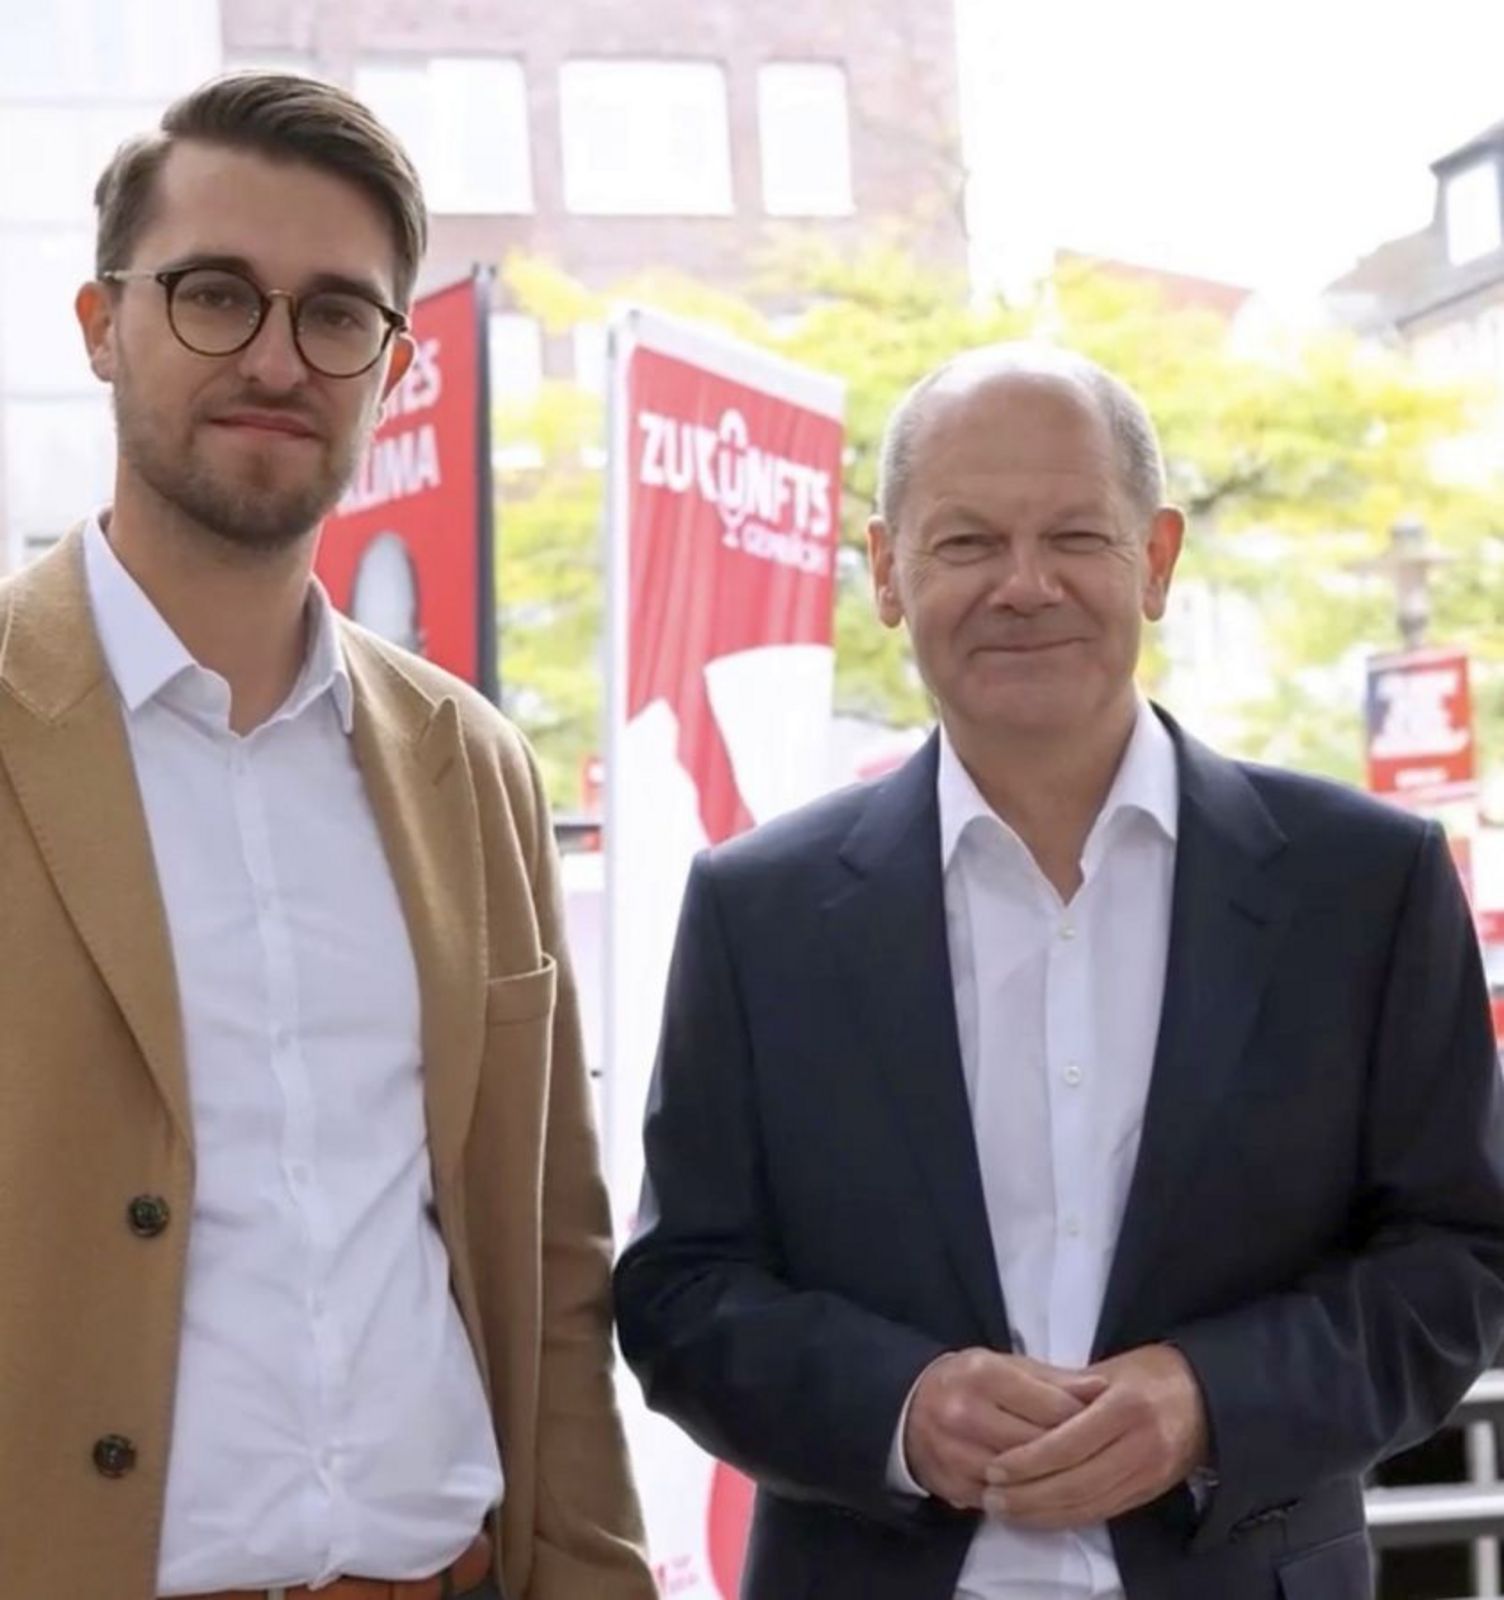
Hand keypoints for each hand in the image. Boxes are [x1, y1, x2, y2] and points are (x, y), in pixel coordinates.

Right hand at [903, 1348, 1106, 1510]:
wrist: (909, 1406)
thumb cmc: (970, 1381)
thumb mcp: (1008, 1365)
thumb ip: (1055, 1378)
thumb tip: (1102, 1387)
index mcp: (985, 1375)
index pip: (1051, 1406)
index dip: (1085, 1418)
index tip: (1105, 1423)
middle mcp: (967, 1413)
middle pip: (1040, 1444)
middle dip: (1073, 1451)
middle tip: (1098, 1453)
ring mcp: (957, 1454)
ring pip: (1023, 1479)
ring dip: (1052, 1480)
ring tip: (1076, 1474)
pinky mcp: (953, 1485)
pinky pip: (1004, 1501)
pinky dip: (1028, 1499)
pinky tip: (1045, 1492)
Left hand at [983, 1344, 1207, 1529]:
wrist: (1208, 1398)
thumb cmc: (1150, 1373)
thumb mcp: (1110, 1367)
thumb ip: (1067, 1387)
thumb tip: (1016, 1405)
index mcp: (1126, 1407)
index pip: (1069, 1443)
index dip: (1029, 1461)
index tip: (995, 1467)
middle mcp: (1141, 1445)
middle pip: (1076, 1482)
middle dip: (1029, 1494)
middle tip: (991, 1496)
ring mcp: (1149, 1474)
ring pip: (1088, 1505)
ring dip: (1043, 1514)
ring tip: (1005, 1510)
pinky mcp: (1150, 1493)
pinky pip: (1103, 1513)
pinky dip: (1067, 1519)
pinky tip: (1040, 1516)